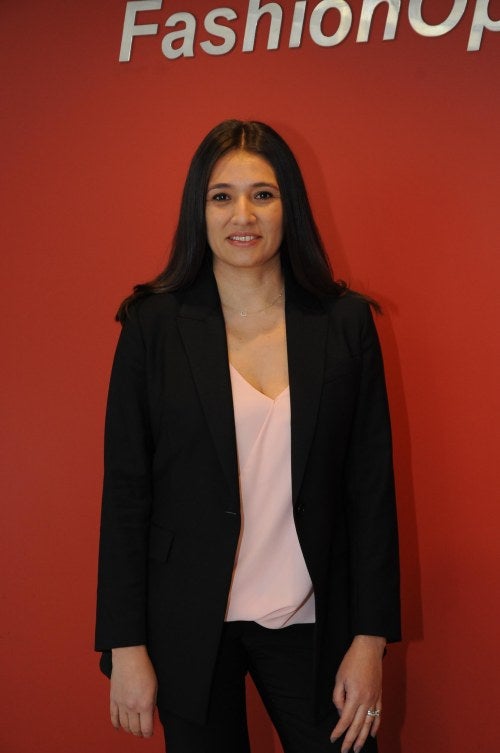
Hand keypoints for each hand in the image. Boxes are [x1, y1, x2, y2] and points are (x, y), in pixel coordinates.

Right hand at [110, 645, 157, 737]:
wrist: (129, 657)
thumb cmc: (144, 668)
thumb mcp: (155, 687)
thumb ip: (152, 703)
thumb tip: (149, 715)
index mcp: (144, 704)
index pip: (145, 728)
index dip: (148, 733)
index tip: (149, 733)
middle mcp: (132, 707)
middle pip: (134, 728)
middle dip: (139, 733)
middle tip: (142, 733)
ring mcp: (121, 704)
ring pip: (124, 725)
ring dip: (129, 729)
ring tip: (133, 730)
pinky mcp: (113, 699)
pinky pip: (113, 716)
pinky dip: (116, 724)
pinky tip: (119, 727)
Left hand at [330, 635, 384, 752]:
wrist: (369, 649)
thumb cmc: (352, 661)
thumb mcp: (339, 677)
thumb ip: (338, 697)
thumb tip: (341, 712)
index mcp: (355, 696)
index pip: (345, 719)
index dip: (339, 731)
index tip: (333, 739)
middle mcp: (366, 700)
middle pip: (357, 726)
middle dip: (350, 740)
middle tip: (345, 751)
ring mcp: (374, 699)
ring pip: (369, 724)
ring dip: (362, 738)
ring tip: (358, 749)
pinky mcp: (379, 696)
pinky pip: (378, 715)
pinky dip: (375, 726)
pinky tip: (371, 734)